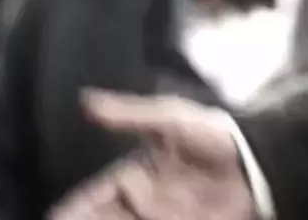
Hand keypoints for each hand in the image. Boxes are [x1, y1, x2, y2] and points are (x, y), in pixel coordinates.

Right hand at [48, 91, 255, 219]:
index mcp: (138, 169)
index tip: (54, 216)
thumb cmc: (209, 133)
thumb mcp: (168, 118)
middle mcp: (145, 195)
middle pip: (105, 215)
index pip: (99, 192)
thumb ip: (129, 114)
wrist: (253, 160)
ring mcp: (162, 214)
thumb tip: (86, 100)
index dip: (77, 206)